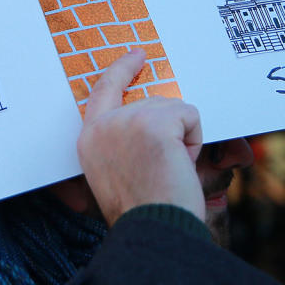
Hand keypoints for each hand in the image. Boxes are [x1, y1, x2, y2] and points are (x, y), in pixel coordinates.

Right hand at [77, 49, 204, 225]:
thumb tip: (155, 119)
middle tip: (164, 168)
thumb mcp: (117, 171)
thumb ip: (125, 142)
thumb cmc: (143, 211)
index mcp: (90, 138)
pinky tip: (179, 164)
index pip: (104, 90)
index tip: (137, 55)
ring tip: (168, 170)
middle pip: (153, 103)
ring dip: (182, 139)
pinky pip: (190, 116)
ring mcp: (129, 120)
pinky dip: (194, 140)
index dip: (122, 70)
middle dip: (171, 130)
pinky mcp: (155, 122)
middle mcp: (104, 125)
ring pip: (174, 109)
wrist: (153, 229)